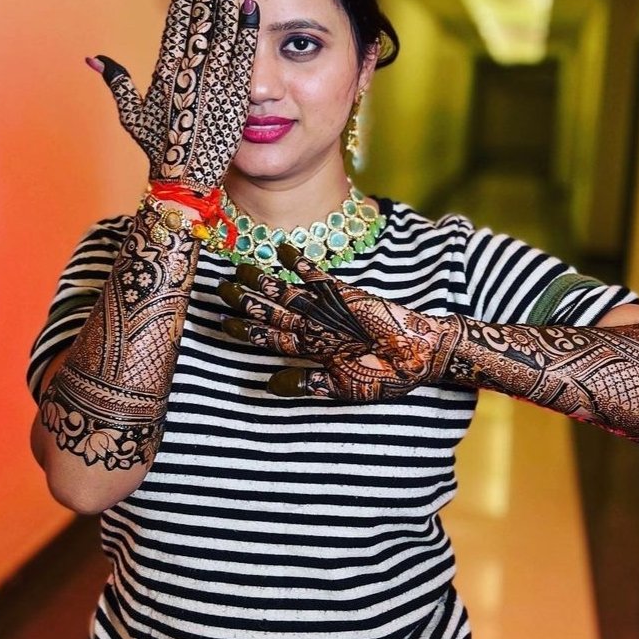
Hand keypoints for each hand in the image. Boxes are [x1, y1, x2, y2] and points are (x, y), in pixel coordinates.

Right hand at [87, 0, 259, 192]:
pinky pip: (243, 55)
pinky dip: (248, 28)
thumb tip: (93, 59)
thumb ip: (116, 82)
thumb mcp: (133, 116)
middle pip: (200, 18)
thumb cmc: (158, 150)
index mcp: (163, 72)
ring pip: (223, 30)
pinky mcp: (233, 94)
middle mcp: (187, 72)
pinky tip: (252, 4)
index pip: (177, 23)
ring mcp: (212, 82)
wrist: (183, 181)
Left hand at [218, 244, 453, 401]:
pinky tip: (284, 251)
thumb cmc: (383, 376)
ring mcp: (327, 309)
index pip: (269, 338)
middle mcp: (314, 327)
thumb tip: (268, 383)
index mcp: (310, 350)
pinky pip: (319, 277)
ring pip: (288, 292)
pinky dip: (302, 264)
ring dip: (264, 281)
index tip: (221, 323)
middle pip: (272, 311)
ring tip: (240, 268)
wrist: (417, 355)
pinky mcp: (345, 294)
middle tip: (221, 288)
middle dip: (246, 300)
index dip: (245, 329)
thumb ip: (306, 384)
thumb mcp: (342, 388)